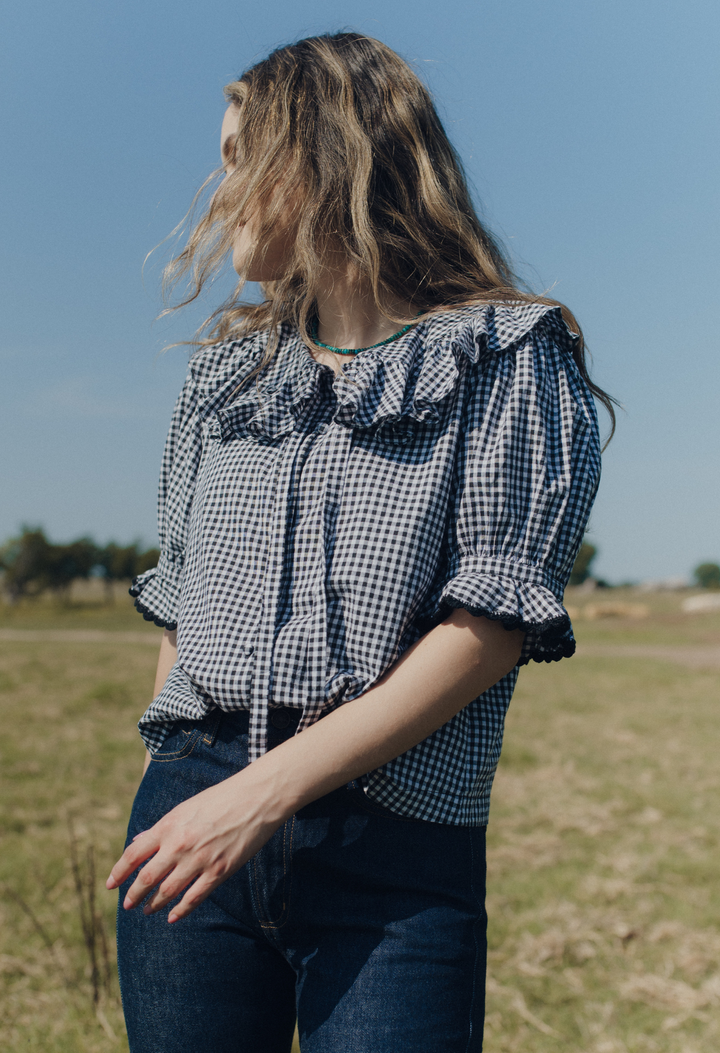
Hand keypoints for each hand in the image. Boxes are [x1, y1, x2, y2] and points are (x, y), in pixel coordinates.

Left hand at [106, 771, 283, 922]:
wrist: (255, 798)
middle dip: (134, 894)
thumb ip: (161, 828)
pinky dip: (180, 910)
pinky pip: (194, 897)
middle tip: (128, 905)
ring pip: (168, 891)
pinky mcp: (219, 871)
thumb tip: (138, 842)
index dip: (119, 871)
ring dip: (154, 904)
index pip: (134, 853)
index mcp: (169, 826)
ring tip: (147, 910)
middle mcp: (180, 844)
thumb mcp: (185, 808)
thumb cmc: (220, 799)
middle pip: (147, 877)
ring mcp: (199, 860)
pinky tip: (173, 917)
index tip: (110, 885)